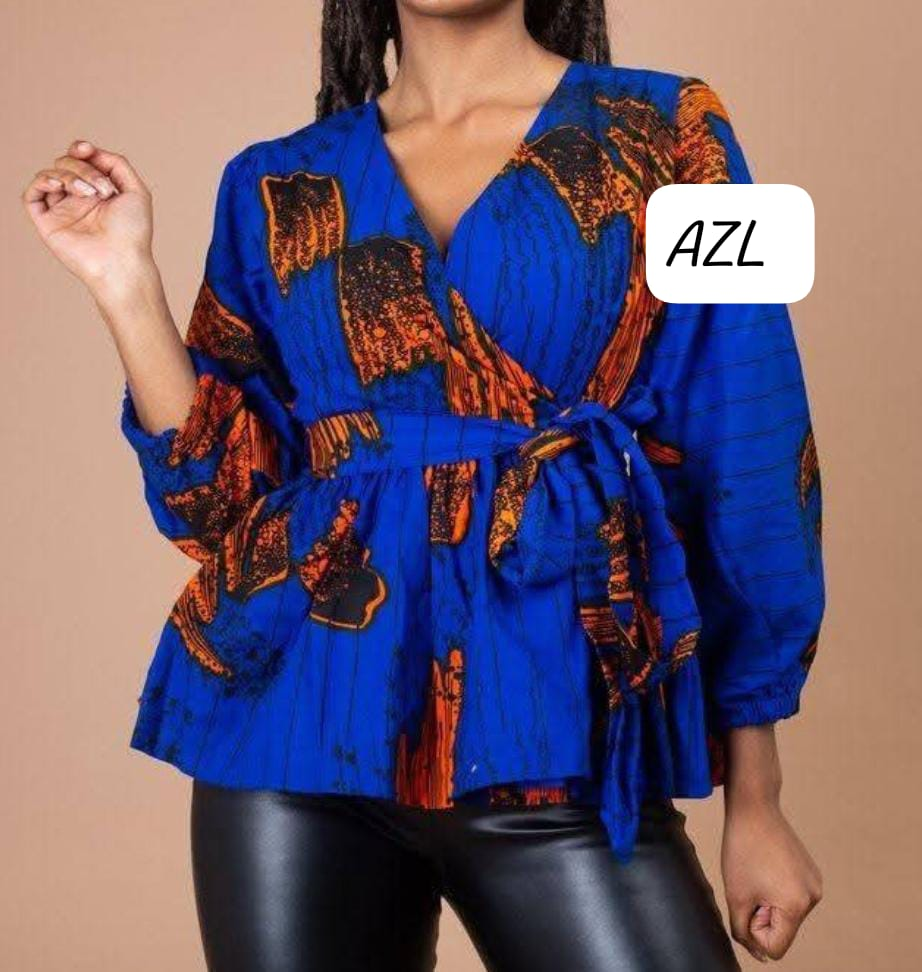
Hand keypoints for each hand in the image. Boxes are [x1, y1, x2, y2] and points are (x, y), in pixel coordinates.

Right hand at [22, 140, 153, 293]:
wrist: (122, 261)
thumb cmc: (133, 232)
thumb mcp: (136, 191)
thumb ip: (117, 164)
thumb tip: (91, 151)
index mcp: (99, 192)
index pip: (81, 160)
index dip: (80, 150)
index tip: (86, 150)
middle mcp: (79, 200)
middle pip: (66, 164)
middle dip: (83, 168)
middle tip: (103, 190)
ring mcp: (62, 211)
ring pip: (50, 175)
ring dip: (69, 175)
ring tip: (88, 194)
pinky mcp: (47, 223)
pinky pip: (31, 195)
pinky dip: (41, 182)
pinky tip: (57, 185)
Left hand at [722, 797, 822, 962]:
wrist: (754, 808)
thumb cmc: (742, 849)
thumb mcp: (735, 896)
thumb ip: (743, 931)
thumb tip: (760, 955)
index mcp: (796, 905)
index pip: (775, 948)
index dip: (754, 931)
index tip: (746, 902)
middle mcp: (813, 897)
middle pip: (783, 932)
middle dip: (761, 915)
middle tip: (750, 884)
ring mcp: (816, 884)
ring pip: (786, 915)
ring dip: (768, 903)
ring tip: (758, 874)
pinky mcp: (812, 873)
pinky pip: (792, 898)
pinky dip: (776, 891)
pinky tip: (766, 867)